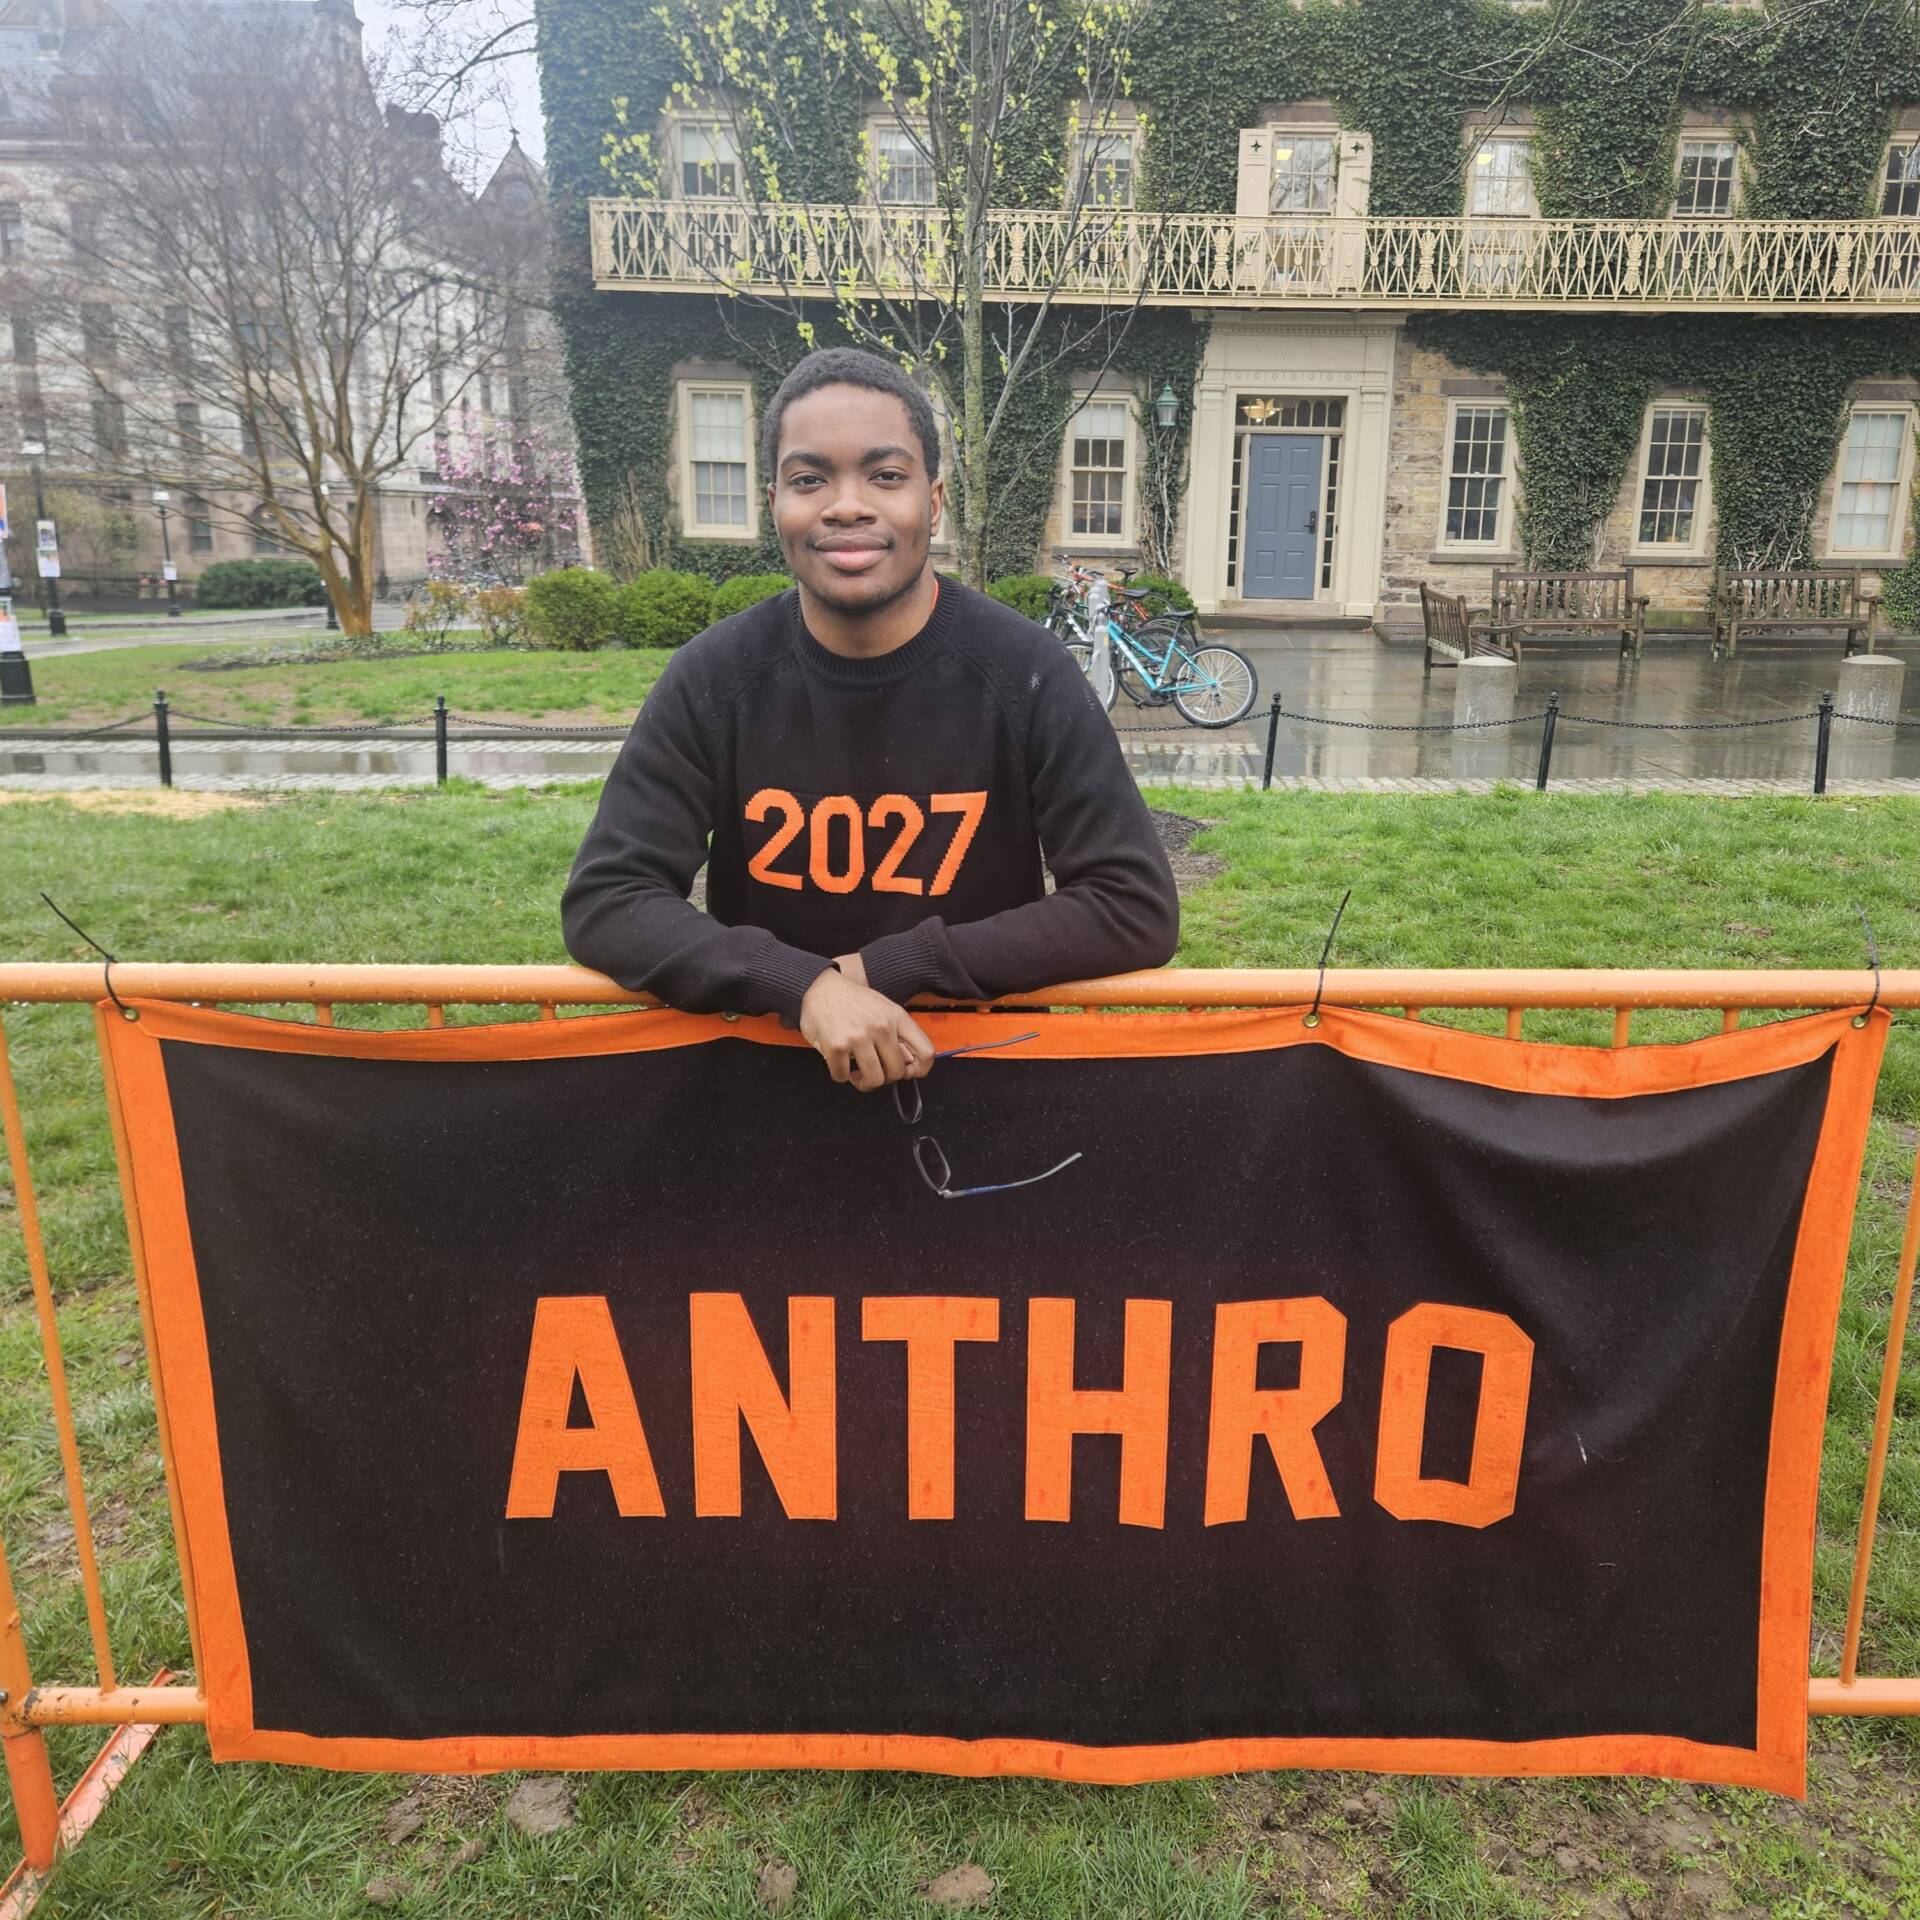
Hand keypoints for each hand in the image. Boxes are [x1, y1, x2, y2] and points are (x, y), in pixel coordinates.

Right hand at [799, 962, 933, 1091]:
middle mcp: (881, 1027)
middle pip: (897, 1072)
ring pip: (873, 1080)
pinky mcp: (836, 1046)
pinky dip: (840, 1075)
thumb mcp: (883, 1009)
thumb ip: (898, 1034)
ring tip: (856, 1074)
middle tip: (874, 1072)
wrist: (819, 987)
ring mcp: (858, 1037)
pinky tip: (839, 1063)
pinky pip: (843, 1076)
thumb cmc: (852, 1000)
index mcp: (897, 1017)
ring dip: (863, 1083)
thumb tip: (908, 1062)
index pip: (925, 1052)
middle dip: (885, 1079)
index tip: (908, 1073)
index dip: (920, 1070)